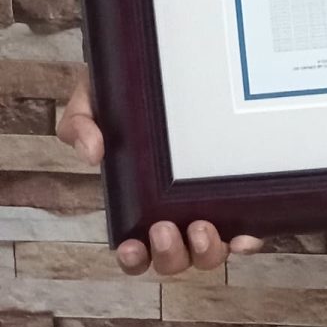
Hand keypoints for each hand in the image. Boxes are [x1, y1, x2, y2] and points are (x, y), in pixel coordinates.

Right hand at [58, 69, 263, 275]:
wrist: (161, 67)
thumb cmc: (125, 93)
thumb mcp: (92, 103)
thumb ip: (80, 125)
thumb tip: (93, 152)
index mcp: (138, 204)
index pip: (134, 251)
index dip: (133, 259)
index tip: (130, 245)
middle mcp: (174, 212)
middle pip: (174, 259)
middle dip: (169, 254)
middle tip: (163, 227)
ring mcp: (208, 204)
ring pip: (208, 253)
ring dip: (205, 252)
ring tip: (201, 227)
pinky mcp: (238, 190)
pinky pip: (246, 228)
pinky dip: (246, 240)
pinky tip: (246, 234)